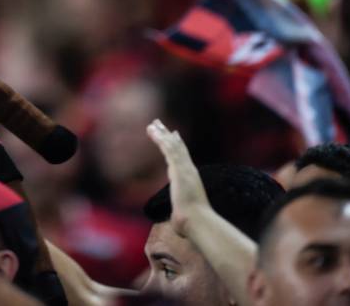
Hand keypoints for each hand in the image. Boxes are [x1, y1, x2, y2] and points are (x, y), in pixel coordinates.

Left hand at [146, 119, 208, 237]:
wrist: (197, 221)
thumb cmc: (192, 223)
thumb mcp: (185, 216)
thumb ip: (182, 216)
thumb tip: (180, 227)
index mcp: (190, 180)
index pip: (182, 159)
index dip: (177, 146)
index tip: (173, 136)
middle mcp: (189, 170)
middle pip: (178, 148)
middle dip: (168, 135)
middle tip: (159, 124)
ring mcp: (184, 168)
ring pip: (172, 146)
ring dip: (161, 133)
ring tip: (152, 123)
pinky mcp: (178, 168)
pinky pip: (167, 148)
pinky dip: (160, 138)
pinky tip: (153, 130)